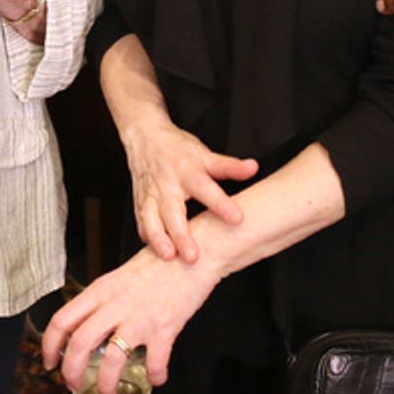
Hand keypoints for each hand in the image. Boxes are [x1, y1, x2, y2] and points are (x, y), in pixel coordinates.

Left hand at [41, 245, 220, 393]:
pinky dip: (155, 375)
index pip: (62, 319)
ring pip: (111, 360)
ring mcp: (140, 316)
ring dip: (106, 385)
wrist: (196, 250)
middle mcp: (117, 304)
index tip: (50, 361)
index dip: (49, 346)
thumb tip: (90, 323)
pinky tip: (157, 376)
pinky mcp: (165, 327)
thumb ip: (105, 298)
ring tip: (109, 393)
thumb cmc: (162, 261)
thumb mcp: (123, 275)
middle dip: (71, 373)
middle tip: (74, 384)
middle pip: (79, 345)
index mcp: (103, 289)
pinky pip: (155, 363)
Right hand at [120, 114, 257, 261]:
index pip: (206, 189)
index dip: (221, 204)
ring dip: (159, 239)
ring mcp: (150, 194)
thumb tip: (254, 168)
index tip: (237, 219)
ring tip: (170, 257)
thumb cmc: (178, 149)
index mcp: (187, 170)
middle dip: (182, 234)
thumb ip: (229, 166)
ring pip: (151, 219)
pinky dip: (148, 237)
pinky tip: (156, 253)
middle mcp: (167, 184)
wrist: (146, 136)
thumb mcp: (205, 154)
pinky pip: (141, 222)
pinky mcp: (139, 203)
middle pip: (173, 211)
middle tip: (194, 256)